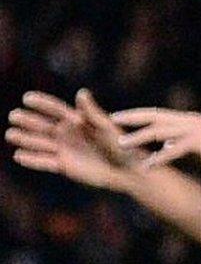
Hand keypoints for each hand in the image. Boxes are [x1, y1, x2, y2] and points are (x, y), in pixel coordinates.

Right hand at [7, 90, 145, 190]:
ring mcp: (64, 150)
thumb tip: (81, 92)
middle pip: (43, 125)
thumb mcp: (106, 127)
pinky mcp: (64, 166)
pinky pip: (44, 162)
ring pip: (39, 143)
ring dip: (25, 139)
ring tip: (10, 134)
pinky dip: (32, 160)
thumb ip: (92, 112)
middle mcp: (67, 134)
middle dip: (28, 120)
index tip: (27, 98)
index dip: (42, 103)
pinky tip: (18, 155)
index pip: (55, 109)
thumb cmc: (121, 146)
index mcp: (77, 121)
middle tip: (13, 116)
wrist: (127, 171)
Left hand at [110, 107, 200, 169]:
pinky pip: (174, 151)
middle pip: (154, 116)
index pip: (157, 114)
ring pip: (159, 132)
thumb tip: (165, 145)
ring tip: (119, 145)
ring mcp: (194, 131)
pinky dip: (158, 158)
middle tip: (109, 120)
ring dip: (138, 138)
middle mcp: (189, 121)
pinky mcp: (200, 144)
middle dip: (131, 118)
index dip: (137, 115)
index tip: (118, 117)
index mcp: (189, 120)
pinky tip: (146, 167)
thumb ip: (180, 142)